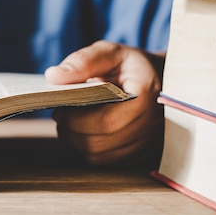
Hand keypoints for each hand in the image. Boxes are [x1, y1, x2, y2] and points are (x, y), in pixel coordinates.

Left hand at [45, 40, 164, 165]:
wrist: (161, 82)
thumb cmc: (132, 67)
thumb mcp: (111, 53)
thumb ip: (84, 61)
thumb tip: (54, 76)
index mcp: (146, 97)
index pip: (106, 121)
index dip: (76, 119)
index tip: (60, 107)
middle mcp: (151, 126)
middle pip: (99, 142)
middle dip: (71, 130)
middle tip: (60, 114)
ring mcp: (147, 145)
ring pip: (99, 155)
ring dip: (76, 141)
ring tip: (70, 121)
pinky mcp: (140, 156)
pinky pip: (104, 161)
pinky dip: (88, 148)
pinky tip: (85, 131)